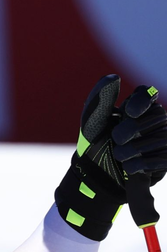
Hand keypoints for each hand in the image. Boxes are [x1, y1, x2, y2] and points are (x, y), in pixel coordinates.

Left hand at [55, 75, 166, 239]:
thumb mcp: (93, 121)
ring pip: (157, 140)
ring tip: (119, 155)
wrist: (95, 175)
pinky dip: (135, 166)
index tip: (129, 113)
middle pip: (156, 116)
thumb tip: (113, 76)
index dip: (141, 102)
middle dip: (129, 131)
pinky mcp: (166, 160)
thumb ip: (101, 99)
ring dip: (129, 151)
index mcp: (138, 106)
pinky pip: (157, 161)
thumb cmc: (94, 144)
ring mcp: (164, 140)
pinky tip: (128, 168)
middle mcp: (157, 120)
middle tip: (115, 140)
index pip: (148, 94)